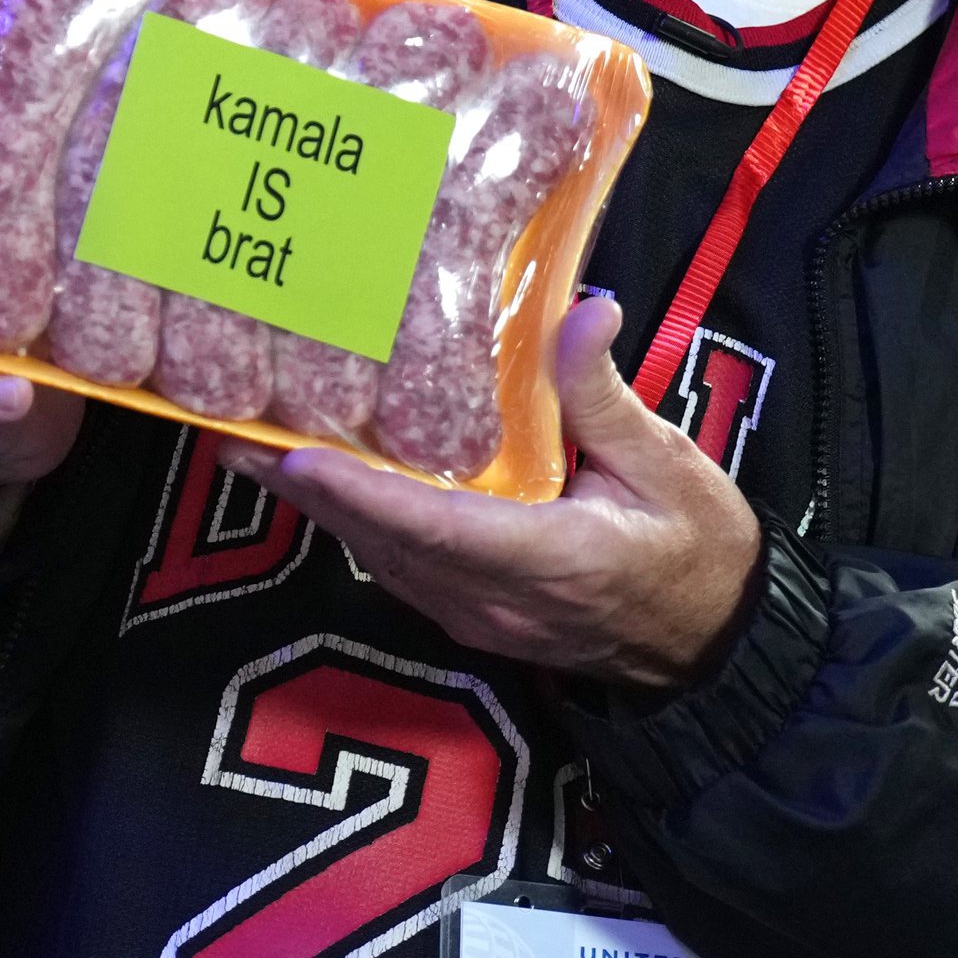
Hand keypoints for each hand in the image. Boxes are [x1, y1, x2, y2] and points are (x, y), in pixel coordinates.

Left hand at [224, 295, 762, 690]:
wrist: (719, 647)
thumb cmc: (700, 551)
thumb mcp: (669, 465)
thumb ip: (604, 396)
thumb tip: (580, 310)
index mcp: (547, 559)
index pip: (433, 526)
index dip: (358, 492)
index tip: (295, 456)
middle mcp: (494, 598)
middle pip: (383, 542)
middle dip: (309, 491)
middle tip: (238, 435)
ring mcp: (479, 615)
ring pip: (384, 558)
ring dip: (324, 508)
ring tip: (261, 450)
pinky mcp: (474, 615)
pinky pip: (404, 567)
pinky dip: (362, 524)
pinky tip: (330, 484)